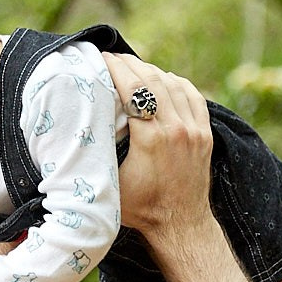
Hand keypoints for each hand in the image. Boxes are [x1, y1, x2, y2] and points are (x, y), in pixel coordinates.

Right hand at [98, 51, 212, 233]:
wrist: (181, 224)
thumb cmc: (141, 209)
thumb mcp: (111, 183)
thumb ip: (100, 155)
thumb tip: (76, 128)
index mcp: (152, 139)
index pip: (134, 89)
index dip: (115, 68)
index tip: (100, 58)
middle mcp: (177, 129)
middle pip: (153, 79)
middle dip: (130, 64)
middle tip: (112, 57)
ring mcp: (195, 130)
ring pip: (173, 84)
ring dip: (152, 70)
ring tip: (132, 67)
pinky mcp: (205, 133)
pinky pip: (193, 95)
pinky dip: (176, 82)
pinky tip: (163, 79)